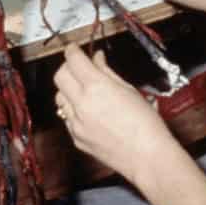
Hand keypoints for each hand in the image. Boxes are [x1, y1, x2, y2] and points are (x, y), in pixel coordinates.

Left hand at [53, 44, 176, 184]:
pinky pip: (67, 117)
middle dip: (68, 67)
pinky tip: (90, 111)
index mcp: (96, 87)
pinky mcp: (76, 138)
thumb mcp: (129, 89)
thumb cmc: (145, 123)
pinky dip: (74, 110)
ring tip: (86, 90)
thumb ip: (107, 72)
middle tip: (80, 67)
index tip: (74, 48)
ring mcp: (76, 123)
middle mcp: (81, 104)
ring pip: (59, 97)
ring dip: (69, 89)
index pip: (73, 60)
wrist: (146, 156)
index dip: (73, 50)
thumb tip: (97, 59)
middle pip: (59, 76)